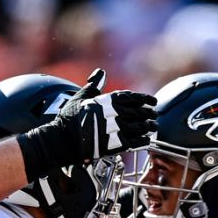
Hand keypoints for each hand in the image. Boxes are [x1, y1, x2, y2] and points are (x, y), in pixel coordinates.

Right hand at [17, 68, 156, 180]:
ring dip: (148, 126)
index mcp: (106, 101)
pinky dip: (143, 141)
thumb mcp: (80, 98)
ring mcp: (114, 129)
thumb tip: (100, 72)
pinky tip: (147, 140)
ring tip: (153, 127)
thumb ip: (93, 85)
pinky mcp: (114, 144)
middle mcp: (113, 114)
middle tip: (155, 115)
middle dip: (149, 113)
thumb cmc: (69, 119)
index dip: (144, 99)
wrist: (62, 140)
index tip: (152, 101)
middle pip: (138, 112)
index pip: (131, 97)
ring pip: (139, 126)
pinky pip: (134, 142)